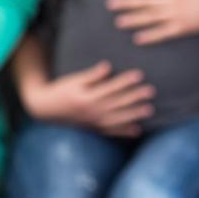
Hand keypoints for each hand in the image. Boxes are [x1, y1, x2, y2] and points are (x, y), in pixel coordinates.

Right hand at [22, 61, 155, 137]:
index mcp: (87, 97)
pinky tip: (137, 130)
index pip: (110, 87)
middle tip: (151, 91)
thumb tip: (108, 66)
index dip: (125, 81)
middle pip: (117, 103)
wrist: (47, 109)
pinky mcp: (94, 128)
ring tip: (150, 109)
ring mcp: (94, 121)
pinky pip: (111, 131)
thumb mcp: (74, 80)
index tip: (139, 74)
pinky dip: (124, 131)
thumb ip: (92, 75)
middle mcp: (92, 111)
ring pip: (118, 118)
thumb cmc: (61, 90)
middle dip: (135, 97)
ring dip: (134, 114)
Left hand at [107, 0, 198, 43]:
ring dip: (134, 20)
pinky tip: (138, 38)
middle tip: (110, 4)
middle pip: (146, 1)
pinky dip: (151, 36)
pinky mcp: (181, 28)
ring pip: (151, 17)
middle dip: (127, 2)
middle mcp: (172, 0)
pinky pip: (164, 33)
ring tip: (118, 22)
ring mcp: (176, 15)